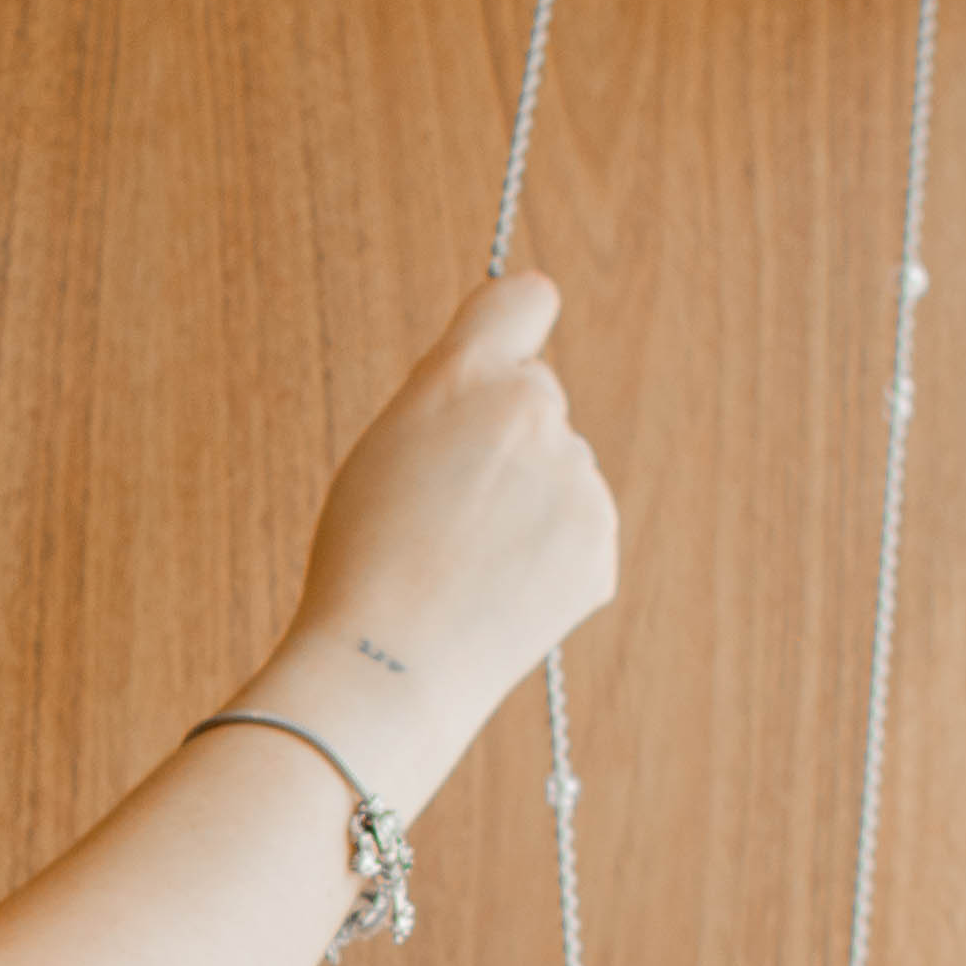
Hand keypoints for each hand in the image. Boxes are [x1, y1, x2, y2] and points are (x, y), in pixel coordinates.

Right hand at [261, 272, 618, 789]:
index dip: (514, 324)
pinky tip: (496, 591)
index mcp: (466, 376)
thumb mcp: (385, 447)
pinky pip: (576, 532)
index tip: (508, 347)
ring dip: (526, 503)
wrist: (388, 666)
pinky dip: (545, 556)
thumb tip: (512, 384)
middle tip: (447, 505)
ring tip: (464, 562)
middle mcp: (533, 412)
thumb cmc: (364, 559)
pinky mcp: (601, 545)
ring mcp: (577, 481)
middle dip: (507, 437)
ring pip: (559, 472)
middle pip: (536, 401)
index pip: (525, 299)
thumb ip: (451, 397)